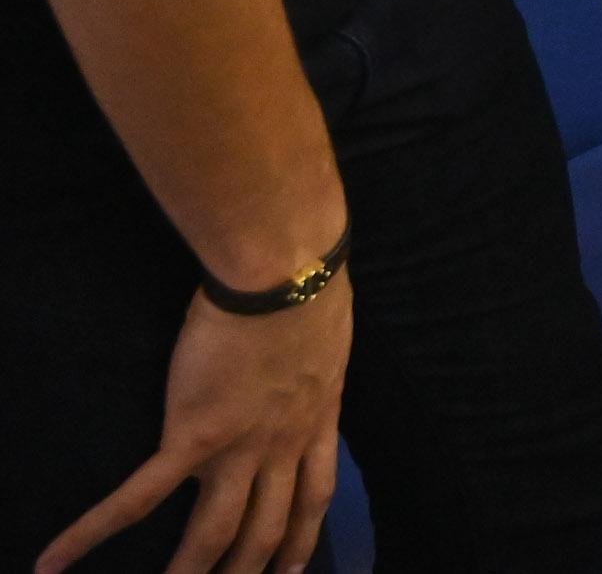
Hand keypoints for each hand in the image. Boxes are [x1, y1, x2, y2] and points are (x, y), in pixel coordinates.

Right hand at [39, 281, 349, 573]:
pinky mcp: (191, 436)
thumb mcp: (327, 346)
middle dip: (248, 570)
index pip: (314, 498)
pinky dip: (94, 531)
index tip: (292, 568)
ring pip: (215, 533)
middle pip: (266, 529)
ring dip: (191, 572)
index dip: (303, 538)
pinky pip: (140, 497)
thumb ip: (312, 378)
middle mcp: (281, 448)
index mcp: (317, 422)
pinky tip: (58, 559)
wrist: (283, 274)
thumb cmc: (308, 290)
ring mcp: (237, 448)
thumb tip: (306, 377)